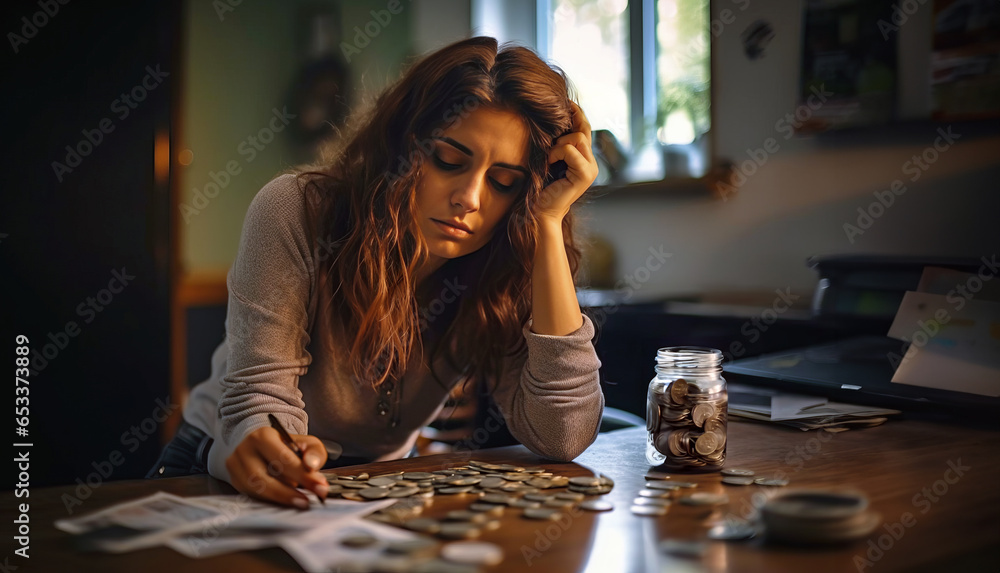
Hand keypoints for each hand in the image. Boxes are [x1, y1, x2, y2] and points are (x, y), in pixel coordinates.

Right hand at [225, 426, 328, 507]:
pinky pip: (251, 496)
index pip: (282, 458)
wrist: (264, 448)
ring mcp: (236, 467)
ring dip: (279, 499)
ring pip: (254, 489)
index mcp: (262, 436)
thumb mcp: (306, 444)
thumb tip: (311, 465)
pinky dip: (270, 500)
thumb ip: (314, 453)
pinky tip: (285, 502)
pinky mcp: (235, 481)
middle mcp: (244, 450)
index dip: (302, 475)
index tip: (320, 487)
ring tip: (300, 502)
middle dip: (288, 492)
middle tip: (308, 500)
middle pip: (263, 477)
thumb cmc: (288, 447)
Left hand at [536, 101, 598, 222]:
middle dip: (565, 129)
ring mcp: (591, 168)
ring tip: (549, 158)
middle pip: (583, 129)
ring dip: (558, 144)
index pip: (584, 127)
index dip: (576, 112)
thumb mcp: (547, 158)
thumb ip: (554, 142)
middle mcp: (591, 162)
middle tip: (549, 141)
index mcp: (583, 157)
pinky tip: (549, 165)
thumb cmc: (539, 186)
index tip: (564, 101)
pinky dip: (556, 154)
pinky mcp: (586, 174)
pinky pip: (570, 150)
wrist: (540, 211)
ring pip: (578, 137)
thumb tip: (551, 116)